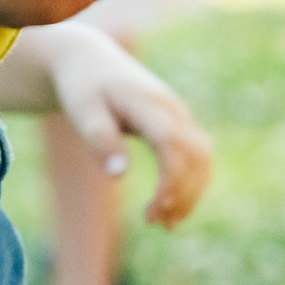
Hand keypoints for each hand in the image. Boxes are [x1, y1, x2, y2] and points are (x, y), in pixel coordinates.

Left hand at [0, 24, 214, 227]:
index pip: (170, 144)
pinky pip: (197, 154)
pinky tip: (170, 205)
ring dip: (192, 191)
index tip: (153, 212)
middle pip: (196, 154)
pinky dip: (190, 182)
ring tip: (166, 224)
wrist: (89, 60)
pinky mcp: (178, 122)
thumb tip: (118, 175)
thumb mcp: (82, 111)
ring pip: (203, 156)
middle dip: (184, 193)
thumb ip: (100, 140)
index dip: (170, 180)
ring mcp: (178, 113)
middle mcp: (171, 106)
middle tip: (155, 224)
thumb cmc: (82, 87)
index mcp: (147, 101)